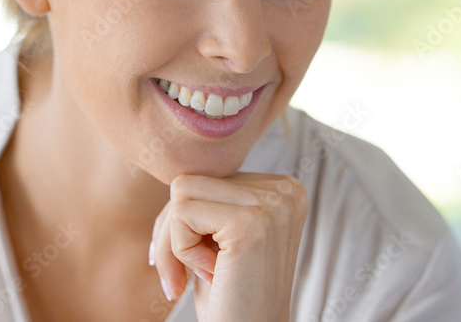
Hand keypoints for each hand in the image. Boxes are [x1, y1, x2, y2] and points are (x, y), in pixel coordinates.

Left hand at [150, 172, 308, 321]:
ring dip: (177, 241)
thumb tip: (172, 163)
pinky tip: (212, 275)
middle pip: (192, 180)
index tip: (201, 262)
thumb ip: (211, 195)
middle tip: (192, 275)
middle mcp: (287, 190)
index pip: (208, 176)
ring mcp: (273, 204)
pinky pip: (181, 212)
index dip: (187, 223)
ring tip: (209, 273)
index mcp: (285, 189)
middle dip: (174, 231)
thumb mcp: (222, 235)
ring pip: (181, 191)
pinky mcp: (251, 222)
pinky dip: (180, 251)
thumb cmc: (230, 297)